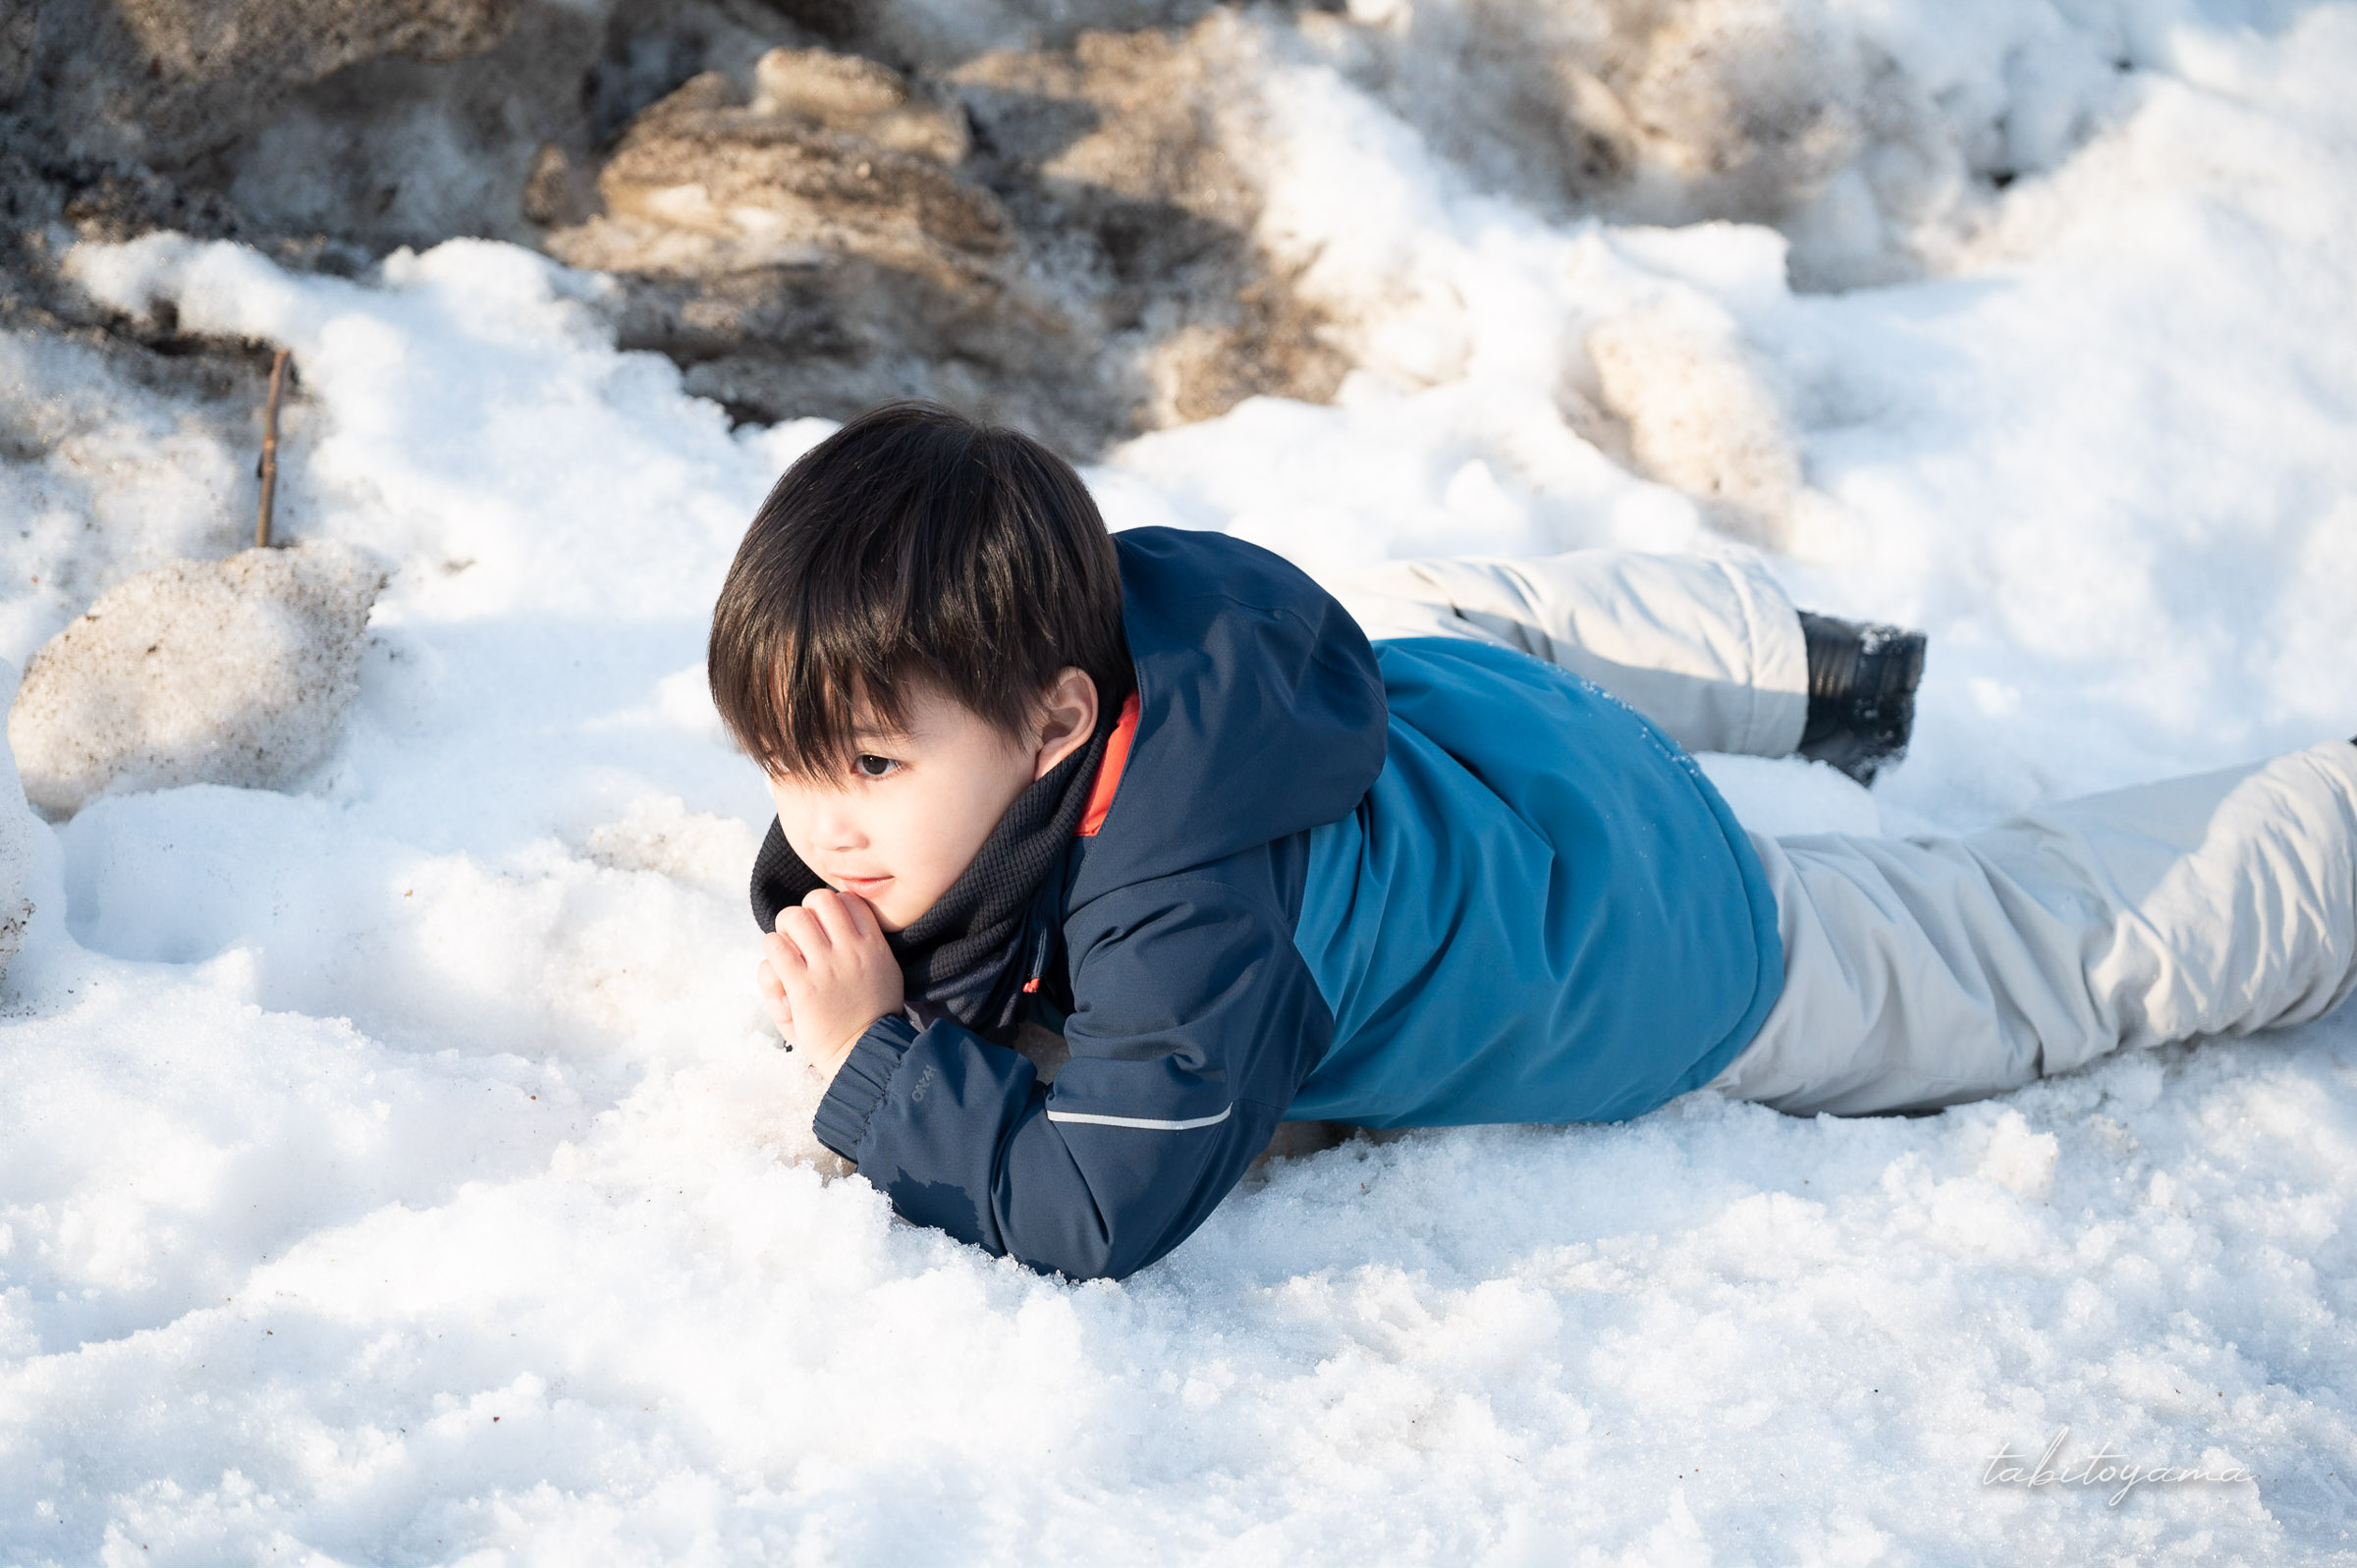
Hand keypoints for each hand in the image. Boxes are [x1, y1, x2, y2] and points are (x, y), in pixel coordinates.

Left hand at [758, 887, 903, 1082]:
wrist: (866, 1056)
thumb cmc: (873, 1018)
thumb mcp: (885, 974)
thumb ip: (868, 947)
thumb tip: (843, 929)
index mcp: (874, 946)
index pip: (849, 899)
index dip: (831, 909)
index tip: (825, 931)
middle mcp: (851, 950)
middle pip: (818, 898)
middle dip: (804, 914)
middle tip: (800, 939)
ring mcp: (826, 967)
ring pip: (792, 917)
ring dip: (783, 933)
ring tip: (786, 955)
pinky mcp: (802, 987)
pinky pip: (775, 948)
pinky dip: (771, 957)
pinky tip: (778, 975)